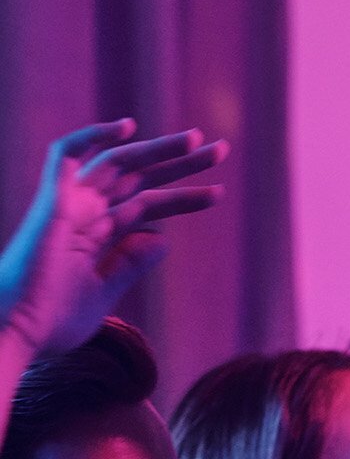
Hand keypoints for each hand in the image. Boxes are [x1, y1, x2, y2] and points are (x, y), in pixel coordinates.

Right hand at [0, 122, 225, 355]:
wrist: (12, 331)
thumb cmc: (49, 319)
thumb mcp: (103, 293)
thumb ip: (130, 264)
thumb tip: (162, 237)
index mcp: (98, 235)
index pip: (148, 205)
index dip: (183, 198)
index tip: (218, 192)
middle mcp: (86, 214)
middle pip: (140, 178)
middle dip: (179, 164)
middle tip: (221, 149)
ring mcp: (69, 205)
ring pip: (117, 163)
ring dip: (157, 149)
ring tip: (197, 139)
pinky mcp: (51, 203)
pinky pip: (67, 156)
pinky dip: (92, 136)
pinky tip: (127, 127)